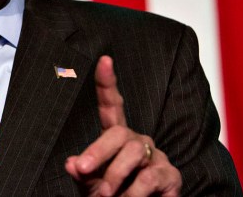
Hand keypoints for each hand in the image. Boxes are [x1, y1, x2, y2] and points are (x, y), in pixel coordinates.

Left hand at [64, 56, 181, 196]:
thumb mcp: (92, 186)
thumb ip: (83, 174)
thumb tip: (71, 163)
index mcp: (117, 138)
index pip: (112, 106)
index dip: (108, 83)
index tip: (104, 60)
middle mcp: (138, 142)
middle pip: (119, 133)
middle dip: (98, 151)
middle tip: (83, 170)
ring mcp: (156, 157)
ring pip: (134, 153)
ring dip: (115, 175)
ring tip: (106, 196)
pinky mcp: (171, 175)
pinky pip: (149, 177)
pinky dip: (133, 193)